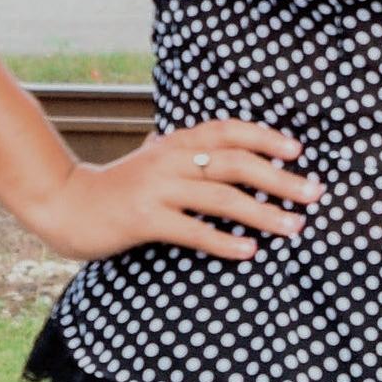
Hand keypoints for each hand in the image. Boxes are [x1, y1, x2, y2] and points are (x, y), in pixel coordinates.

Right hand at [20, 118, 324, 261]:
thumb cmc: (120, 187)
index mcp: (177, 143)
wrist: (67, 205)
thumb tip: (229, 152)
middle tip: (314, 192)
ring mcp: (157, 189)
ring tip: (293, 226)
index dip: (265, 137)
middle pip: (235, 163)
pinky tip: (249, 251)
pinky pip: (192, 231)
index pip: (228, 131)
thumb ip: (188, 154)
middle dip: (279, 178)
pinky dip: (223, 241)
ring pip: (220, 198)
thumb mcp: (156, 160)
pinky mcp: (144, 220)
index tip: (298, 150)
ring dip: (262, 213)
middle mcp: (170, 160)